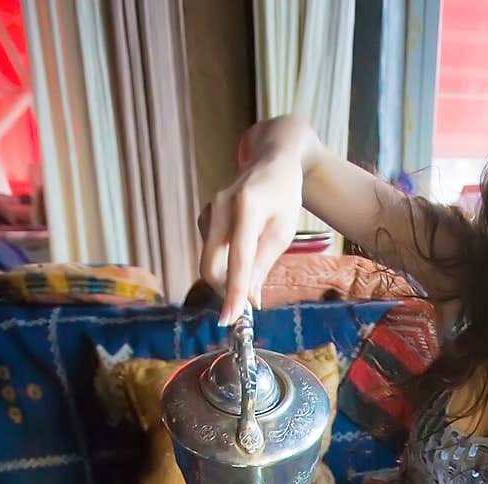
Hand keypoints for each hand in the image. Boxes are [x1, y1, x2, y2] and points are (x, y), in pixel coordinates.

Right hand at [199, 119, 310, 325]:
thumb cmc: (283, 195)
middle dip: (225, 290)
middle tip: (248, 303)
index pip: (237, 260)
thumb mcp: (282, 232)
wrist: (271, 160)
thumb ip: (263, 265)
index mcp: (246, 207)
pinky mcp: (205, 217)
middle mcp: (221, 207)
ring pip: (210, 262)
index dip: (233, 293)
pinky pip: (211, 252)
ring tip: (252, 270)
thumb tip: (250, 299)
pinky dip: (225, 263)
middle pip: (211, 266)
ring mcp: (209, 210)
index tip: (229, 319)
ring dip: (227, 277)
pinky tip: (242, 251)